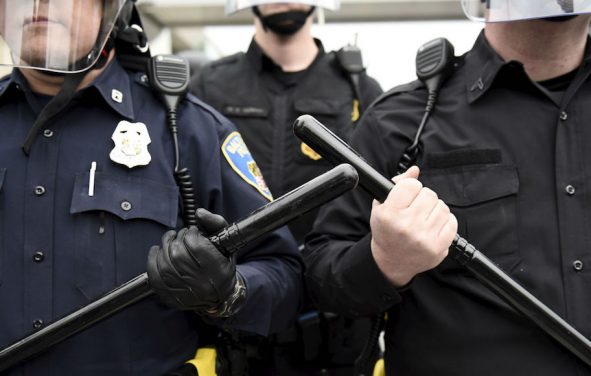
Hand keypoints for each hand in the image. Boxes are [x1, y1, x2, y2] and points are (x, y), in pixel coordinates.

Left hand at [147, 209, 245, 315]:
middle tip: (180, 235)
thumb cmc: (222, 263)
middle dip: (176, 239)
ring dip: (164, 247)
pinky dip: (152, 260)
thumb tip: (198, 213)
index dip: (190, 233)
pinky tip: (157, 251)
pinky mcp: (171, 297)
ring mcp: (185, 293)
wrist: (220, 296)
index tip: (192, 231)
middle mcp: (201, 284)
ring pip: (165, 264)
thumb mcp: (226, 241)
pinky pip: (154, 277)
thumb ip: (215, 222)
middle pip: (178, 255)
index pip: (196, 246)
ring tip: (170, 240)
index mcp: (218, 270)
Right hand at [370, 166, 457, 286]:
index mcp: (389, 215)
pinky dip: (445, 221)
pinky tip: (433, 225)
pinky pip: (451, 222)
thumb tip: (415, 170)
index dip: (410, 187)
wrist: (391, 261)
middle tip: (416, 208)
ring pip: (442, 207)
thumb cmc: (386, 231)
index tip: (408, 194)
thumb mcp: (381, 206)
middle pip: (429, 194)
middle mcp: (406, 226)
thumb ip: (398, 184)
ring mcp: (424, 238)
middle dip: (424, 198)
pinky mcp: (438, 248)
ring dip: (435, 209)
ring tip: (425, 217)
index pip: (411, 185)